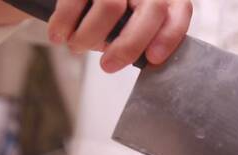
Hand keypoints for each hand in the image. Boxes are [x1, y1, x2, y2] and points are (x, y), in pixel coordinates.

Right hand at [47, 0, 191, 72]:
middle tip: (108, 66)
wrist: (86, 0)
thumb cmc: (113, 17)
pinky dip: (64, 23)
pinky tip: (58, 37)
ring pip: (110, 6)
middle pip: (151, 10)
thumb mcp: (131, 26)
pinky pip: (74, 1)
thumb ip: (141, 39)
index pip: (179, 11)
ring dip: (89, 36)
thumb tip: (143, 59)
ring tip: (76, 46)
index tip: (153, 58)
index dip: (169, 36)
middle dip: (129, 45)